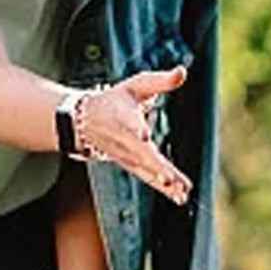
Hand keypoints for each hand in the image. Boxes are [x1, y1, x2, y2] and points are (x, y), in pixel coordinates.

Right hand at [79, 68, 192, 204]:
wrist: (87, 122)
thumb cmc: (117, 100)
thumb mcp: (137, 85)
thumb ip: (161, 81)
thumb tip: (183, 71)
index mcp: (122, 115)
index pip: (128, 121)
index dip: (136, 127)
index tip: (143, 134)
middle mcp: (124, 139)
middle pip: (140, 153)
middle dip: (154, 165)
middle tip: (168, 177)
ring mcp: (127, 155)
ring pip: (146, 170)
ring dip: (163, 183)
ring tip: (181, 193)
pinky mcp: (133, 166)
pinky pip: (149, 179)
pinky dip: (164, 190)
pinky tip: (180, 198)